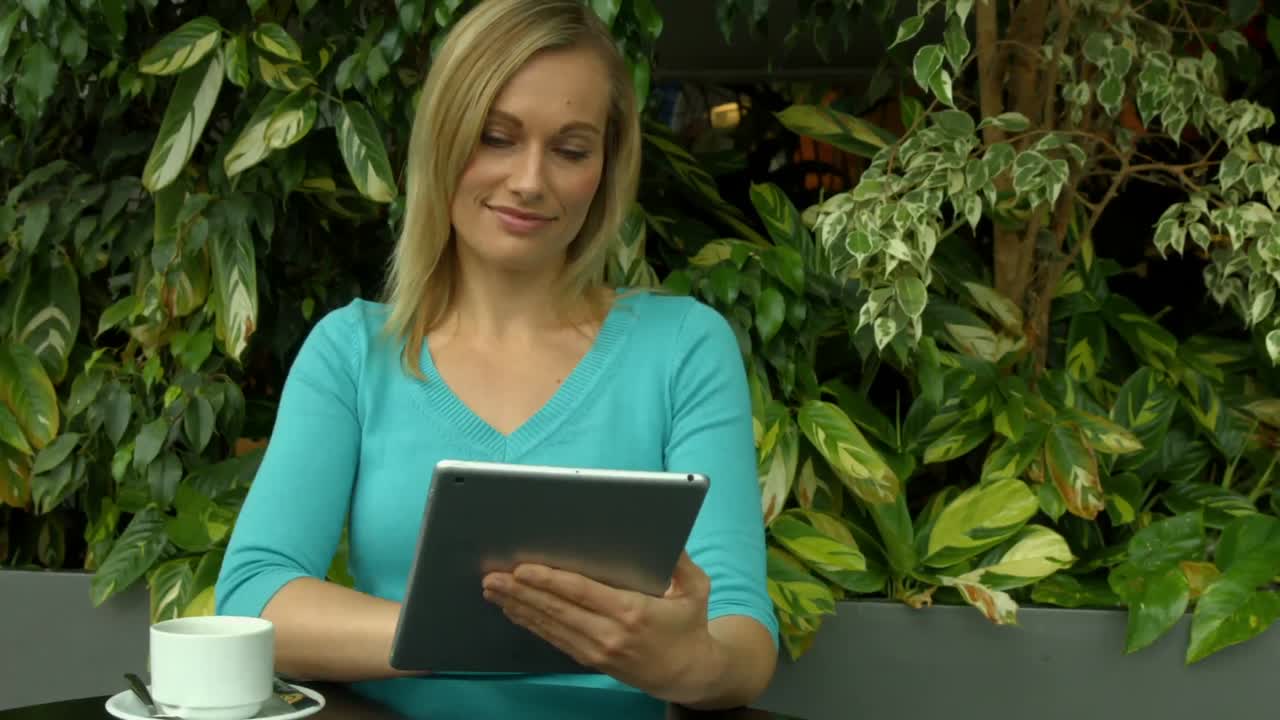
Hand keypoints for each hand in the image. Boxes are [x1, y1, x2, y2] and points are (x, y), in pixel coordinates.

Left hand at [481, 552, 722, 703]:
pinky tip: (515, 609)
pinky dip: (532, 623)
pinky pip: (555, 639)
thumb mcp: (696, 589)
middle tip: (492, 576)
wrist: (687, 674)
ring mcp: (598, 650)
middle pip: (557, 609)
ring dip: (519, 606)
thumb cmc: (690, 625)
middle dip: (521, 591)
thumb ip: (681, 562)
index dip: (549, 580)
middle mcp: (610, 633)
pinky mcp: (591, 660)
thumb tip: (666, 535)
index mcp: (633, 611)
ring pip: (550, 625)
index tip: (523, 568)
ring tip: (493, 590)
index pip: (581, 592)